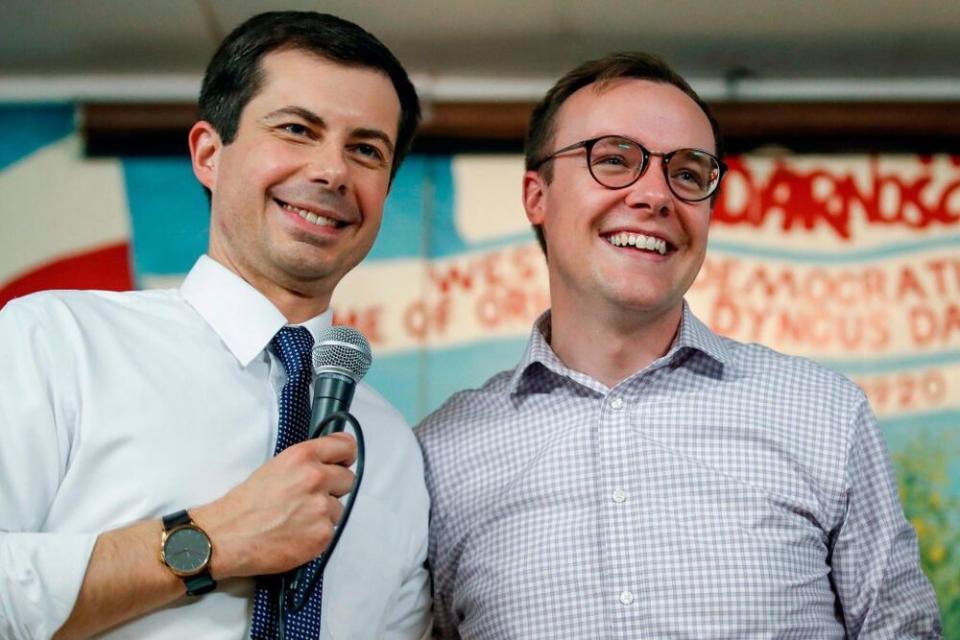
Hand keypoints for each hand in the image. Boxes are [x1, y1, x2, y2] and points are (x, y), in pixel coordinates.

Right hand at [191, 432, 356, 578]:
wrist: (224, 537)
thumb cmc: (243, 504)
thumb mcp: (275, 467)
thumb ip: (305, 464)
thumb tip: (326, 464)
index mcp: (303, 457)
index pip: (346, 447)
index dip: (345, 456)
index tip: (342, 462)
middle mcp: (316, 478)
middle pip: (348, 479)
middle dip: (334, 488)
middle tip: (311, 498)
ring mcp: (321, 507)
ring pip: (339, 508)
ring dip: (325, 514)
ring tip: (298, 520)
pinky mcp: (322, 534)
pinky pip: (331, 530)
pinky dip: (318, 533)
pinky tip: (297, 534)